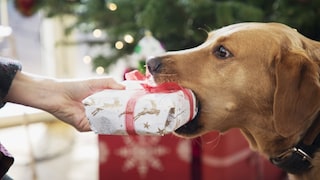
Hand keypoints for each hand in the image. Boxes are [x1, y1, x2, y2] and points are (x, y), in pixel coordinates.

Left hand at [5, 72, 124, 130]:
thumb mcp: (96, 82)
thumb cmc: (76, 86)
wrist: (58, 94)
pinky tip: (115, 123)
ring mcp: (91, 120)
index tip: (136, 105)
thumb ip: (111, 83)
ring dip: (117, 123)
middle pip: (113, 116)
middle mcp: (97, 112)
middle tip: (136, 115)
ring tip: (130, 120)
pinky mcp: (85, 127)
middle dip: (123, 116)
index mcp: (100, 101)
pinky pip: (98, 128)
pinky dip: (106, 127)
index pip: (115, 105)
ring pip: (107, 123)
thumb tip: (125, 87)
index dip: (125, 105)